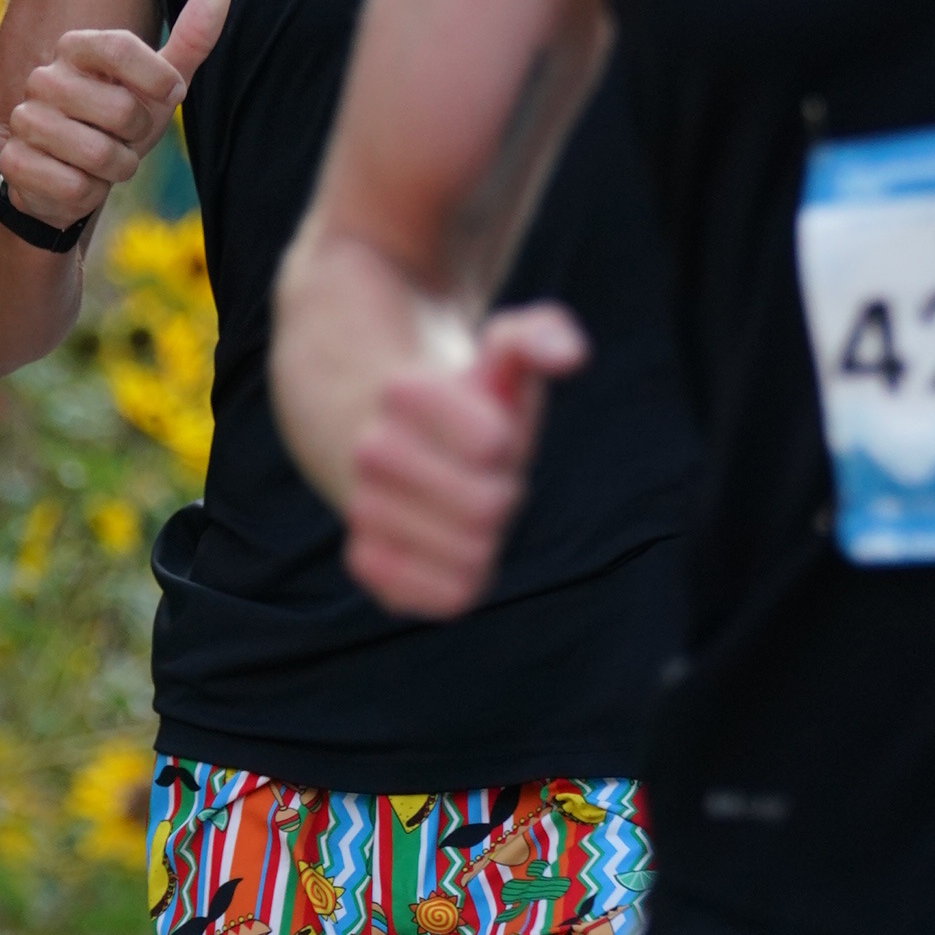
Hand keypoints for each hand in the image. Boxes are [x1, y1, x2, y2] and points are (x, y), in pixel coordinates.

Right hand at [0, 0, 228, 232]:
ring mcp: (24, 120)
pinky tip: (76, 182)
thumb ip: (190, 39)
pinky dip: (89, 194)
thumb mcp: (157, 86)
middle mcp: (43, 79)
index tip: (172, 93)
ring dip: (116, 169)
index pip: (121, 46)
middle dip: (137, 137)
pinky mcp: (15, 163)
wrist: (63, 179)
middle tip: (122, 137)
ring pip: (99, 154)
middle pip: (121, 108)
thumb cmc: (117, 125)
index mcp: (75, 48)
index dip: (157, 77)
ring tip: (100, 162)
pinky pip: (76, 187)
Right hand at [340, 303, 587, 614]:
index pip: (492, 444)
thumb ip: (539, 337)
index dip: (504, 441)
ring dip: (484, 537)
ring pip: (470, 556)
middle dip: (501, 493)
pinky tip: (448, 546)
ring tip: (458, 506)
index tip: (484, 430)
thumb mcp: (497, 358)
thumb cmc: (460, 403)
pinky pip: (445, 597)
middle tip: (476, 476)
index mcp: (404, 392)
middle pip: (489, 508)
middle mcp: (370, 451)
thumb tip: (572, 356)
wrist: (375, 436)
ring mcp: (362, 510)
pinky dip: (463, 579)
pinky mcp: (367, 563)